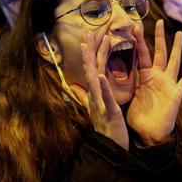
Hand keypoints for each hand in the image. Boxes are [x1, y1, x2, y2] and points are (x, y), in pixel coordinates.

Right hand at [71, 33, 129, 149]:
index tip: (91, 36)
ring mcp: (100, 102)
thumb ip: (83, 96)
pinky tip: (101, 75)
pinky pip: (104, 97)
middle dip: (90, 50)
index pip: (92, 68)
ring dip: (91, 61)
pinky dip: (103, 86)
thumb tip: (70, 86)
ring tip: (89, 45)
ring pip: (94, 78)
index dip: (91, 52)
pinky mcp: (108, 111)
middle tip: (89, 32)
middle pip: (91, 68)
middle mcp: (95, 95)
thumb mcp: (94, 109)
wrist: (110, 149)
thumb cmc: (106, 129)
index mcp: (95, 93)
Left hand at [126, 20, 181, 146]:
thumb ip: (114, 84)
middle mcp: (157, 77)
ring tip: (180, 33)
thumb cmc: (137, 117)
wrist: (147, 134)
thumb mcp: (124, 96)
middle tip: (160, 21)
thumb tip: (97, 75)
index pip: (141, 54)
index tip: (134, 26)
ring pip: (174, 61)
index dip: (139, 40)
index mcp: (144, 76)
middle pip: (159, 52)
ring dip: (177, 48)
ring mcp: (168, 84)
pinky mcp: (175, 93)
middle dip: (160, 37)